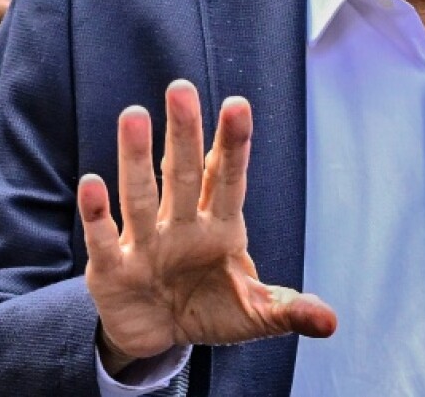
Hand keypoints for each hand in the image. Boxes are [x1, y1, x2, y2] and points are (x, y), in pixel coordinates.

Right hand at [78, 80, 335, 367]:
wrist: (160, 336)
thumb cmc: (210, 308)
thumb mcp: (253, 314)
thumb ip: (288, 310)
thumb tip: (331, 323)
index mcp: (220, 226)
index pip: (228, 178)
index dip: (233, 144)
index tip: (238, 105)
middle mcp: (181, 224)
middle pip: (183, 173)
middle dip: (183, 133)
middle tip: (180, 88)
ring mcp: (145, 243)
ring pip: (141, 194)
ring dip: (135, 158)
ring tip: (133, 116)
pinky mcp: (112, 269)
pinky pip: (104, 238)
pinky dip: (97, 214)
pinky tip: (92, 184)